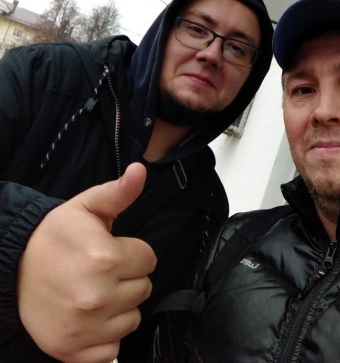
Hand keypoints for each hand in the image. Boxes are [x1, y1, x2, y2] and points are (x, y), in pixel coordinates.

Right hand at [17, 163, 156, 362]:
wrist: (15, 266)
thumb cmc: (56, 235)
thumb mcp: (88, 206)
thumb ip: (119, 192)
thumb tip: (141, 170)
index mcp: (104, 258)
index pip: (149, 260)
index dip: (134, 252)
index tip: (115, 249)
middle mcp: (97, 296)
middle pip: (144, 289)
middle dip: (128, 277)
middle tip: (103, 270)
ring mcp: (84, 328)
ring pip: (132, 319)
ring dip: (120, 306)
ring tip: (96, 290)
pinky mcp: (72, 351)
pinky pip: (112, 350)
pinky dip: (105, 336)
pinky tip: (91, 317)